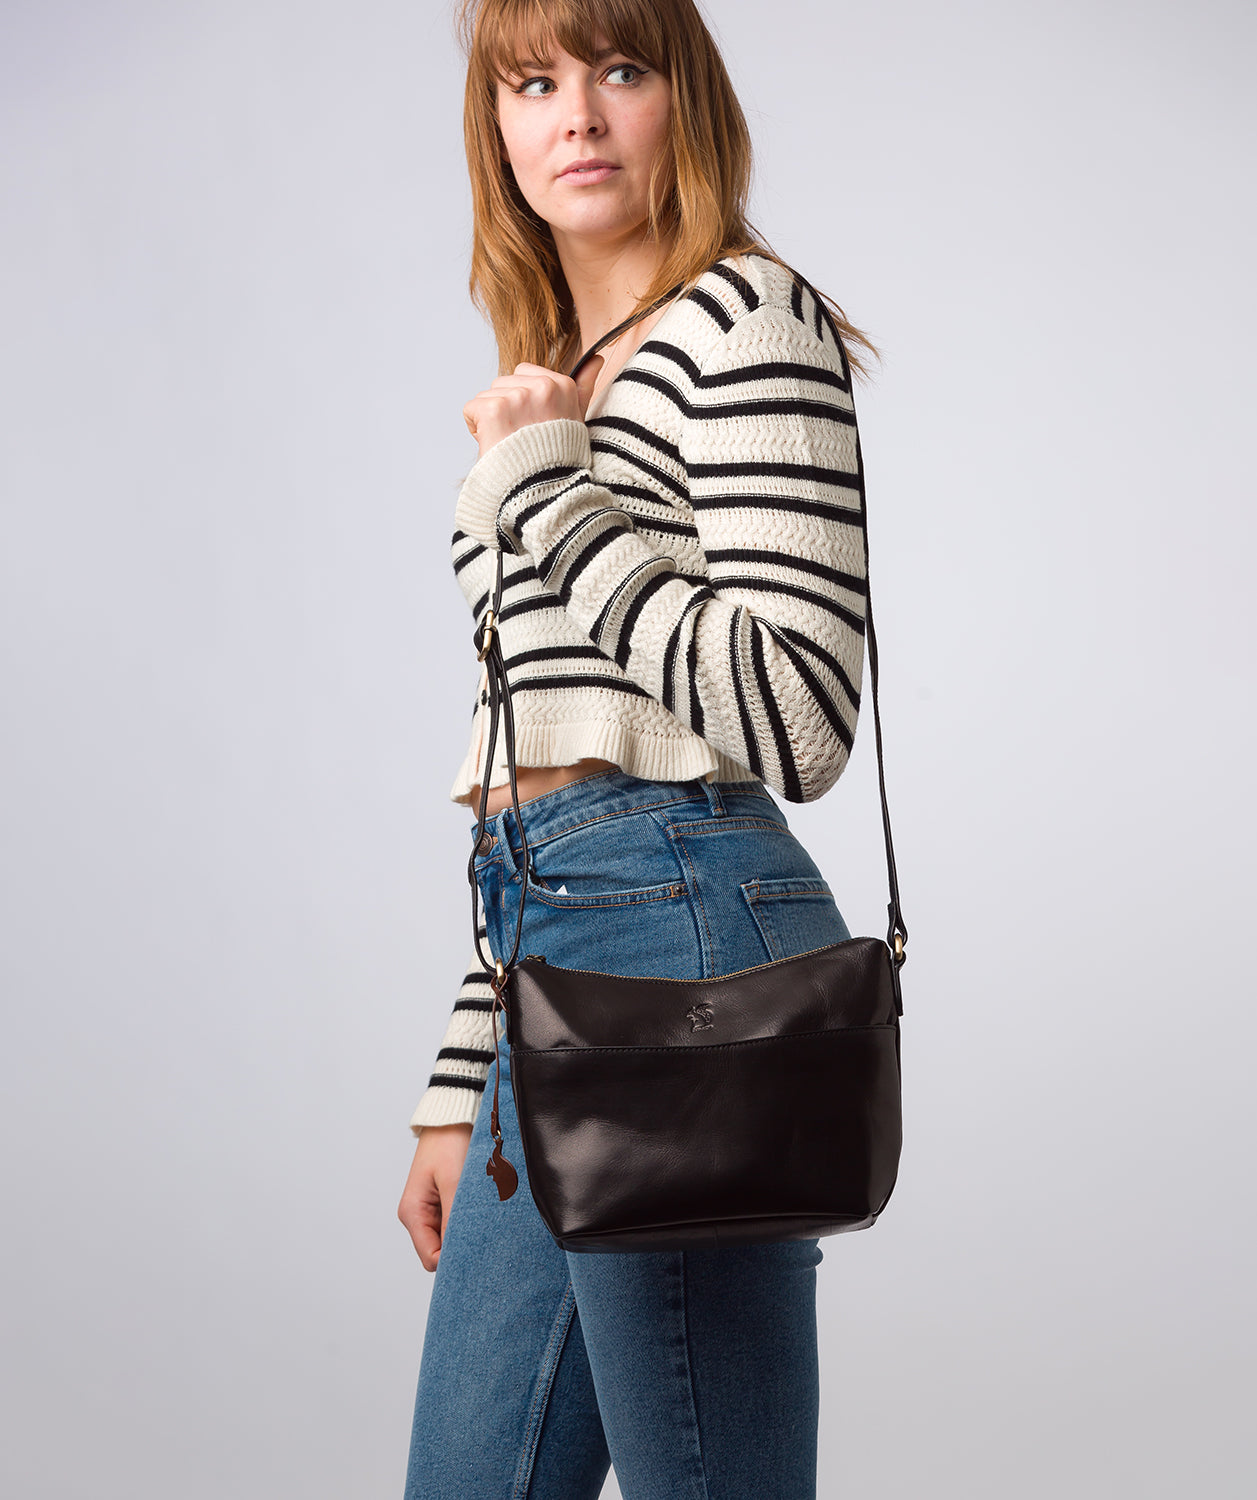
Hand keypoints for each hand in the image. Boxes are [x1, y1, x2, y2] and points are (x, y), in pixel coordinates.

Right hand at [397, 1122, 473, 1271]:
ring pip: (448, 1238)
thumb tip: (458, 1254)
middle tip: (486, 1235)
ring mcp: (429, 1209)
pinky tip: (479, 1208)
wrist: (452, 1116)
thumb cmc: (449, 1142)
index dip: (454, 1260)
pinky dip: (466, 1219)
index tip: (479, 1252)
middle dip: (461, 1246)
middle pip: (439, 1251)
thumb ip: (453, 1219)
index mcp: (413, 1213)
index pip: (431, 1258)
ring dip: (465, 1230)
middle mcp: (417, 1215)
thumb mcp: (454, 1182)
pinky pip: (454, 1222)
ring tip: (483, 1215)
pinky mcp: (441, 1201)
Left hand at [463, 354, 603, 459]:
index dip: (522, 401)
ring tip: (509, 444)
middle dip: (505, 408)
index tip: (533, 425)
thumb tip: (597, 357)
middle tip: (520, 438)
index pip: (523, 374)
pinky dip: (476, 429)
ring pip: (487, 396)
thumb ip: (584, 386)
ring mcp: (517, 397)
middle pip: (502, 383)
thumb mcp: (578, 419)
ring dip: (491, 420)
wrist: (544, 493)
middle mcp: (542, 387)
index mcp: (562, 385)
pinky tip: (495, 445)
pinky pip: (472, 409)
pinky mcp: (494, 409)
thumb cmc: (559, 460)